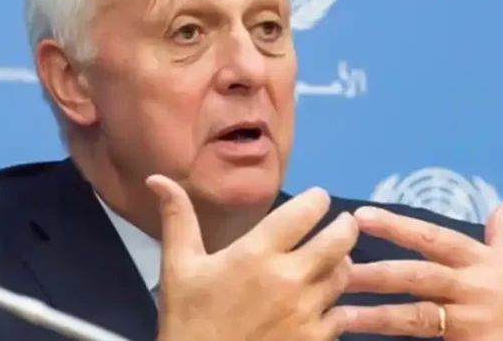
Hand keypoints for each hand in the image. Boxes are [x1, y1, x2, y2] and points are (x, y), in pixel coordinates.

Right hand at [145, 175, 357, 340]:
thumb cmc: (188, 320)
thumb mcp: (178, 267)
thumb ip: (177, 218)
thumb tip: (157, 178)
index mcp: (256, 254)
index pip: (305, 212)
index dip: (317, 199)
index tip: (318, 198)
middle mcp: (289, 278)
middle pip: (339, 239)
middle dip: (344, 226)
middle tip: (341, 223)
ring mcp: (306, 312)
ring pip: (343, 274)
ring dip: (341, 263)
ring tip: (331, 259)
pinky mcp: (316, 340)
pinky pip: (341, 313)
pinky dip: (337, 303)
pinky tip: (324, 301)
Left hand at [339, 203, 502, 339]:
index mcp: (481, 262)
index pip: (433, 237)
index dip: (397, 225)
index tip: (361, 215)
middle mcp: (474, 288)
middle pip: (417, 277)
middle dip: (375, 273)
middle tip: (335, 269)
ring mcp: (473, 324)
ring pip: (417, 318)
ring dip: (377, 316)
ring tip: (340, 315)